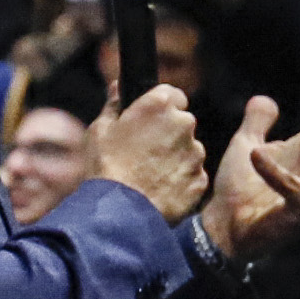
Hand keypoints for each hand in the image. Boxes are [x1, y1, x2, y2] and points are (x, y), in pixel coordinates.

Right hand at [89, 86, 206, 223]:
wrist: (119, 212)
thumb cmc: (105, 167)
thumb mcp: (99, 130)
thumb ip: (114, 104)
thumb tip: (117, 87)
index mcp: (159, 105)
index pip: (173, 94)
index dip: (162, 107)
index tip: (151, 119)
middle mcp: (183, 124)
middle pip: (182, 122)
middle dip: (169, 132)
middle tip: (146, 150)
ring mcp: (195, 153)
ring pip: (190, 149)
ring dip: (176, 157)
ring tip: (151, 174)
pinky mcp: (200, 179)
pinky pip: (192, 174)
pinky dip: (180, 180)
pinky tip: (160, 189)